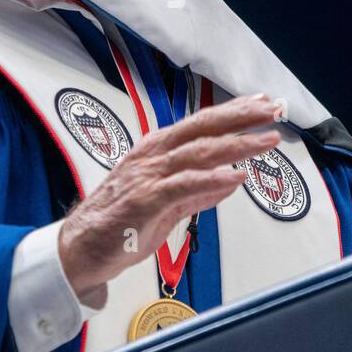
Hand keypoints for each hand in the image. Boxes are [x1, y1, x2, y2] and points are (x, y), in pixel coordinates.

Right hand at [58, 94, 283, 305]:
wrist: (78, 250)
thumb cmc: (117, 225)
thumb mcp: (166, 206)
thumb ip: (197, 193)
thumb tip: (229, 181)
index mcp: (157, 151)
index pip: (201, 124)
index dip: (233, 111)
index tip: (260, 102)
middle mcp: (153, 156)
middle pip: (203, 128)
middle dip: (241, 117)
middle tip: (272, 108)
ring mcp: (148, 176)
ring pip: (198, 153)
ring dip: (236, 145)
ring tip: (266, 140)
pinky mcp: (144, 200)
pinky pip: (183, 185)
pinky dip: (212, 179)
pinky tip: (235, 176)